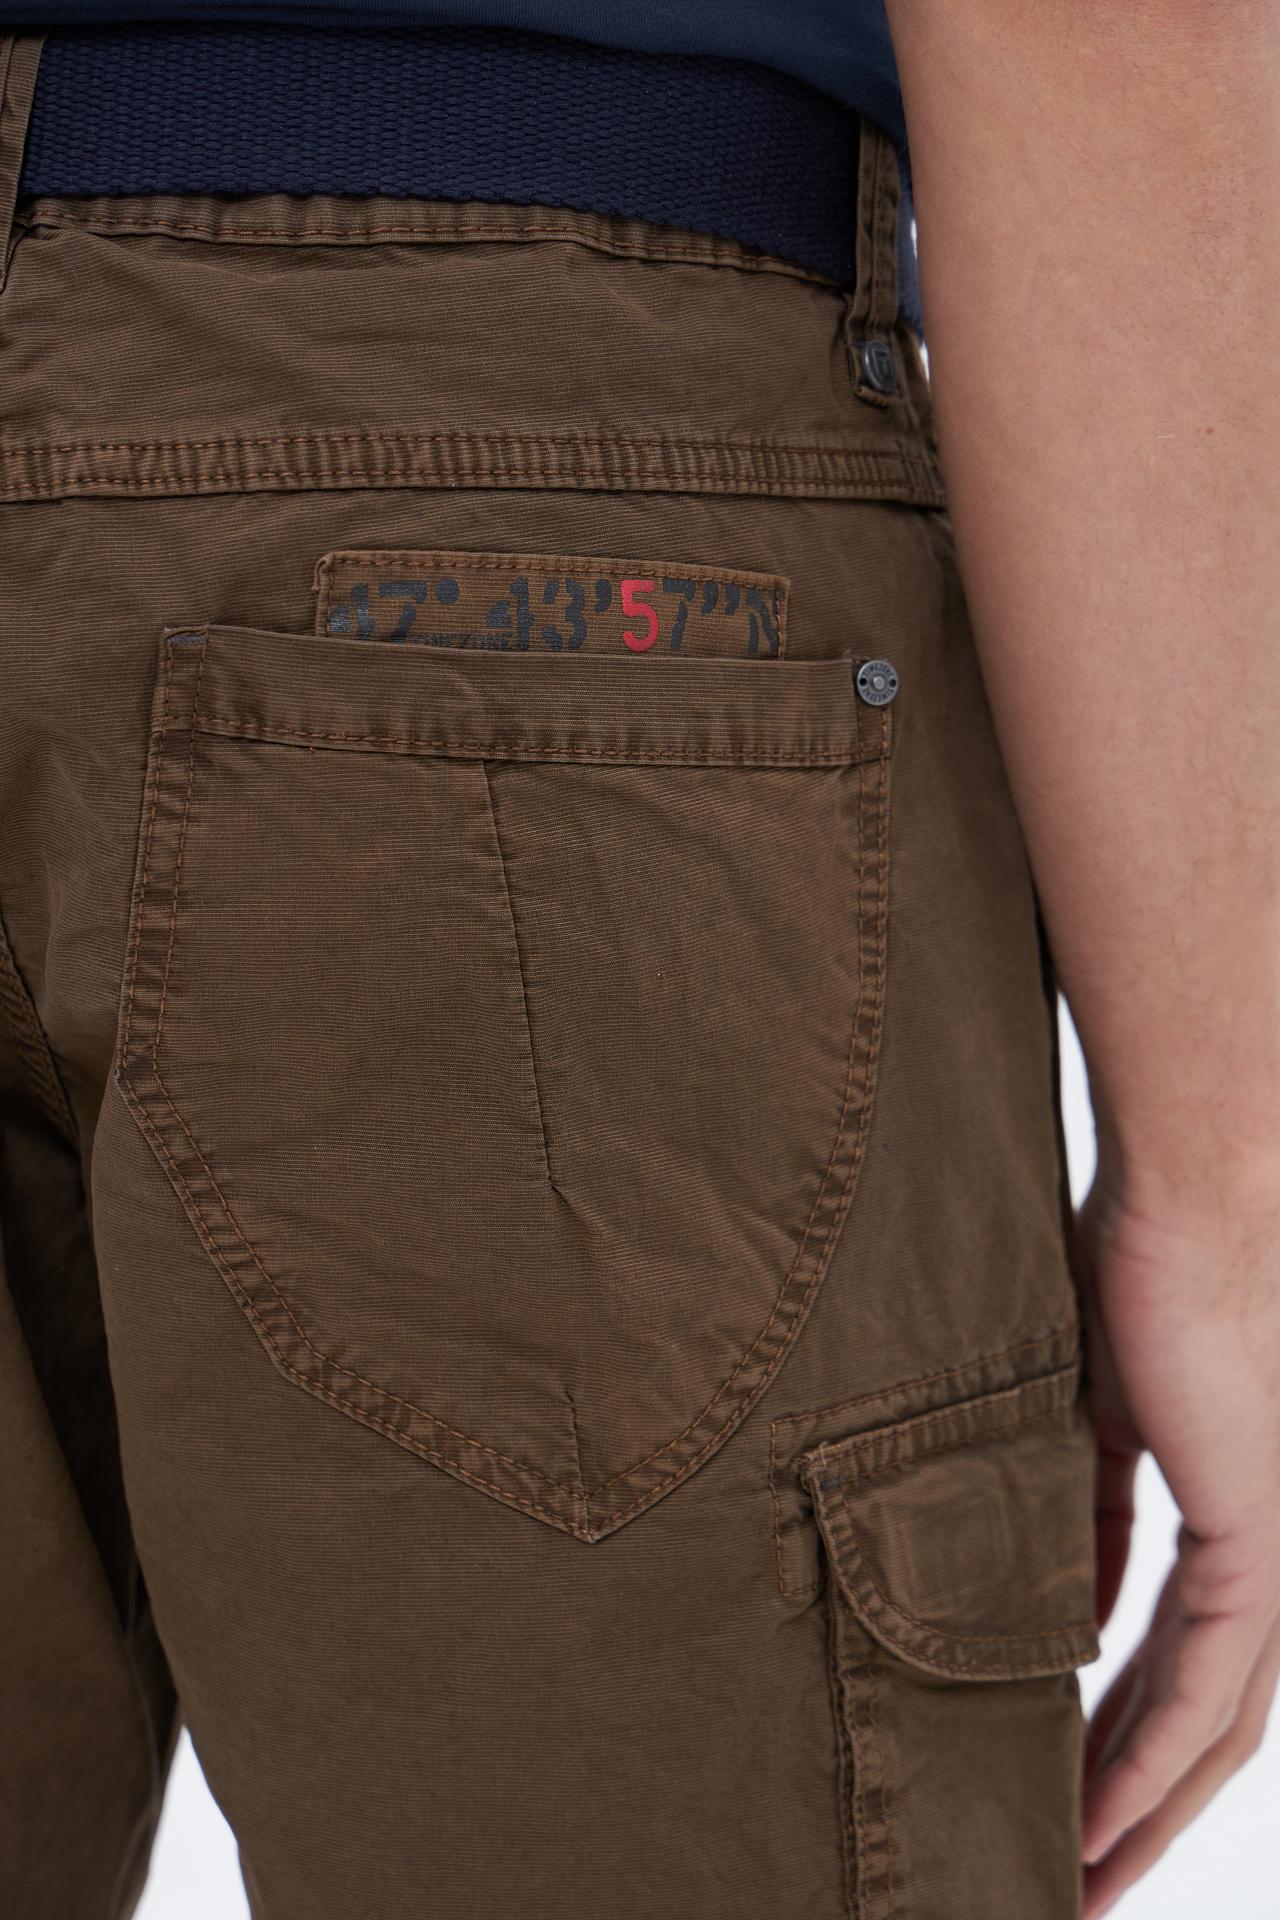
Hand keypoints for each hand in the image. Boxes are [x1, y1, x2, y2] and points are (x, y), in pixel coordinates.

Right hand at [1074, 1165, 1279, 1916]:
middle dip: (1131, 1801)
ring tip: (1072, 1878)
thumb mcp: (1087, 1413)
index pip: (1174, 1656)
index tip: (1056, 1787)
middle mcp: (1266, 1552)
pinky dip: (1149, 1762)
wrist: (1189, 1192)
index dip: (1115, 1733)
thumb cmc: (1131, 1264)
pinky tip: (1099, 1819)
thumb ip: (1082, 1510)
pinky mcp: (1260, 1540)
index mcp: (1225, 1515)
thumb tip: (1063, 1599)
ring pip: (1214, 1726)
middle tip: (1065, 1872)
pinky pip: (1208, 1688)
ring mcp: (1273, 1551)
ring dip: (1141, 1809)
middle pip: (1201, 1719)